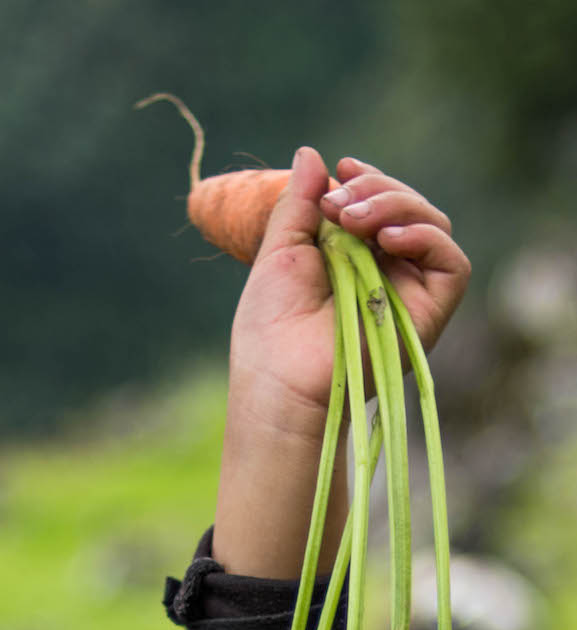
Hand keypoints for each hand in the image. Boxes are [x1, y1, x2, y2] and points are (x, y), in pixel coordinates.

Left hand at [233, 147, 469, 429]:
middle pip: (409, 207)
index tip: (341, 170)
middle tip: (337, 202)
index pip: (381, 203)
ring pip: (433, 224)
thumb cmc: (271, 329)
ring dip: (397, 205)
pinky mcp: (429, 313)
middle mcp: (387, 271)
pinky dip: (426, 238)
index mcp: (355, 256)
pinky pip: (452, 263)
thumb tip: (314, 153)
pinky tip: (388, 238)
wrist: (279, 381)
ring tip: (353, 218)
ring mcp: (410, 292)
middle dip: (378, 190)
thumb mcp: (280, 252)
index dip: (369, 180)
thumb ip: (298, 204)